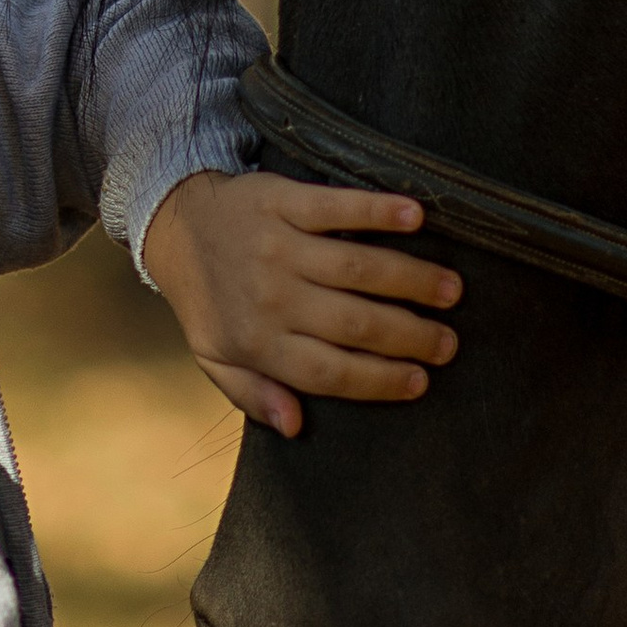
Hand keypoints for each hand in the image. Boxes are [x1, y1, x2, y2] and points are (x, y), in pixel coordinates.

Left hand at [144, 169, 461, 434]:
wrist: (175, 226)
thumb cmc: (208, 300)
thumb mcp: (216, 358)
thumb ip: (253, 394)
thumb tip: (295, 426)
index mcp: (257, 342)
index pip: (330, 372)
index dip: (380, 380)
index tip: (421, 381)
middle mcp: (270, 297)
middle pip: (355, 324)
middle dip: (411, 336)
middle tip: (449, 342)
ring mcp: (278, 246)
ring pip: (357, 268)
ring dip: (411, 279)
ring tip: (451, 291)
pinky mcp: (283, 201)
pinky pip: (337, 206)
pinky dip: (378, 210)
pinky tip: (416, 217)